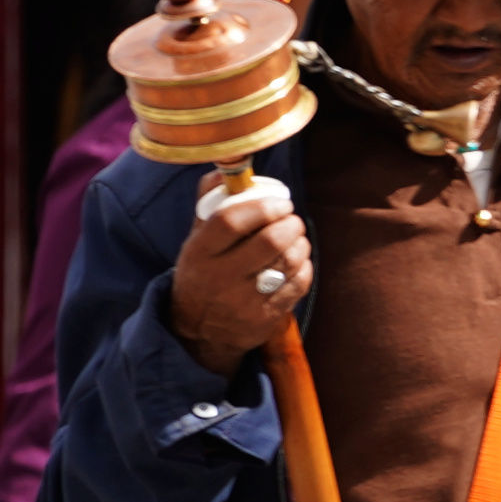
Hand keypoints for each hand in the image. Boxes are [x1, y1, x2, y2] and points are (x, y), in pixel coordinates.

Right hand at [166, 176, 310, 369]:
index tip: (280, 201)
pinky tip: (298, 261)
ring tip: (295, 237)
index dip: (263, 205)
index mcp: (198, 253)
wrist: (198, 332)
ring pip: (288, 260)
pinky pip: (299, 283)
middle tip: (292, 218)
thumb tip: (225, 169)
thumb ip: (210, 205)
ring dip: (301, 243)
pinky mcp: (265, 317)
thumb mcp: (196, 242)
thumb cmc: (202, 273)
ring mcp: (244, 300)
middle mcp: (219, 277)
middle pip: (269, 240)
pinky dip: (304, 266)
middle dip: (290, 223)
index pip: (231, 220)